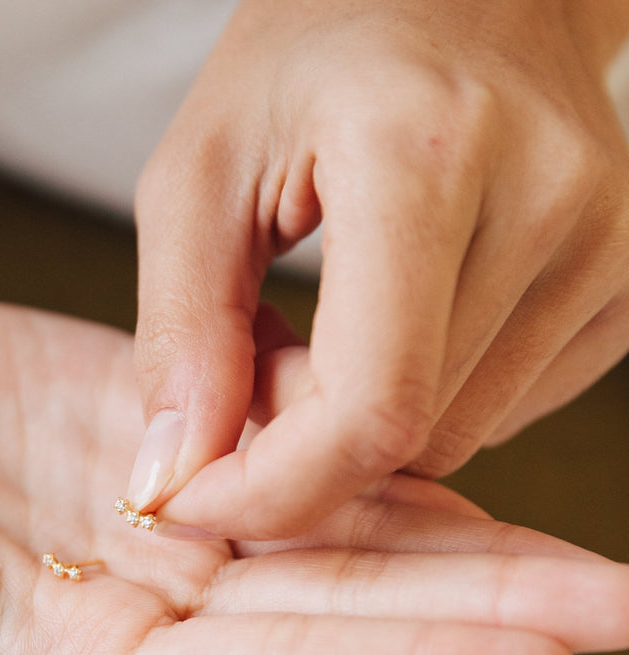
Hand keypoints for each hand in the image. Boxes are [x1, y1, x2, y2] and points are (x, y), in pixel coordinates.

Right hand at [0, 279, 628, 654]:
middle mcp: (134, 590)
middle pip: (335, 605)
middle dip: (480, 605)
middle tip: (621, 598)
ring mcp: (142, 498)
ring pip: (323, 517)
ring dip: (449, 525)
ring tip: (575, 536)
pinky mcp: (131, 410)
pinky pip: (268, 418)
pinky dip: (356, 425)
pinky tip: (445, 425)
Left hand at [133, 0, 628, 538]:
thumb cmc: (312, 56)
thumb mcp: (200, 171)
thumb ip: (180, 329)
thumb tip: (174, 474)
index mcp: (428, 156)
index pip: (369, 409)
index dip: (270, 489)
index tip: (191, 495)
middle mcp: (551, 205)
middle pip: (402, 440)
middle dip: (297, 438)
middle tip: (251, 351)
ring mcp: (607, 249)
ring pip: (448, 441)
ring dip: (356, 420)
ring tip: (323, 321)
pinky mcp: (623, 289)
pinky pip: (495, 415)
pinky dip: (417, 401)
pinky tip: (392, 323)